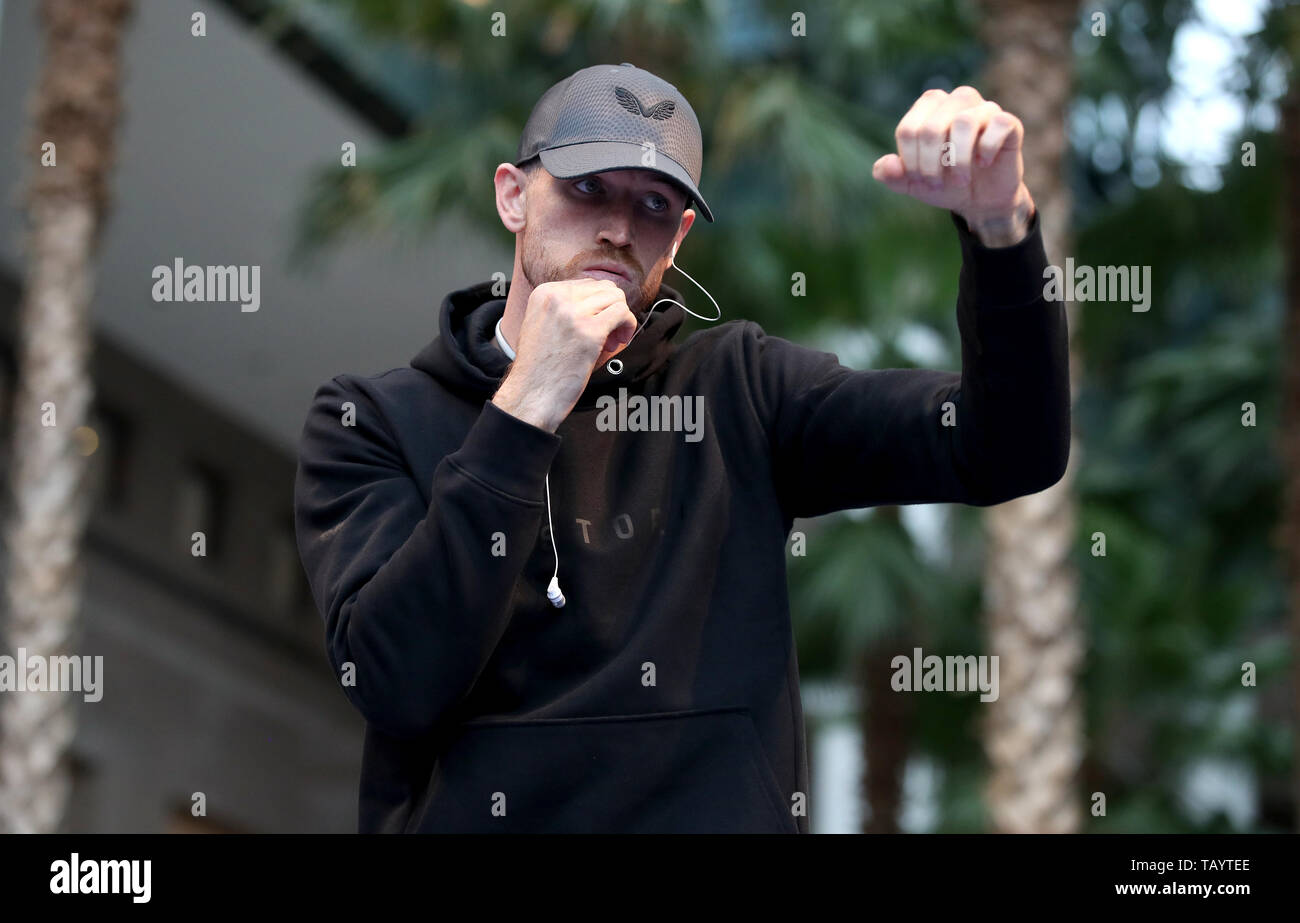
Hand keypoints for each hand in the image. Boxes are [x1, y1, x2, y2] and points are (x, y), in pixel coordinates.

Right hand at [491, 279, 637, 431]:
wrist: (531, 394)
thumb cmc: (541, 368)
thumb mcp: (544, 325)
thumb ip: (565, 308)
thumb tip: (602, 299)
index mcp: (544, 293)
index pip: (587, 284)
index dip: (599, 305)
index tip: (597, 325)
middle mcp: (557, 297)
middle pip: (604, 288)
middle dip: (611, 309)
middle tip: (609, 334)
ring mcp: (573, 313)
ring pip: (616, 298)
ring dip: (621, 318)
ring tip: (612, 340)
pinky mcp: (589, 331)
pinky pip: (622, 313)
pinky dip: (628, 326)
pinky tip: (620, 342)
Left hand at [872, 86, 1034, 245]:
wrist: (980, 200)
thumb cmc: (945, 183)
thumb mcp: (913, 184)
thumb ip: (891, 175)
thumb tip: (883, 166)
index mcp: (928, 108)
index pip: (909, 129)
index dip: (911, 161)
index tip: (919, 180)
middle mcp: (956, 101)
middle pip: (932, 127)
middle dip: (930, 164)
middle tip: (936, 184)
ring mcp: (984, 109)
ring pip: (964, 122)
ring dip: (957, 160)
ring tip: (959, 180)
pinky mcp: (1009, 122)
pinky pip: (998, 124)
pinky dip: (986, 149)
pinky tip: (984, 163)